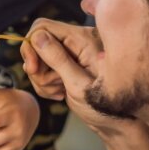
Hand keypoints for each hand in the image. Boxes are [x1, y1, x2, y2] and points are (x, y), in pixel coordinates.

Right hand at [21, 21, 137, 138]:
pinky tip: (60, 93)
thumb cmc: (105, 107)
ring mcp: (72, 54)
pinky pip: (44, 69)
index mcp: (83, 39)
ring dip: (42, 79)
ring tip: (60, 92)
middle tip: (50, 85)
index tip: (33, 69)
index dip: (31, 46)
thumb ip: (58, 59)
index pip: (43, 27)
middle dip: (37, 67)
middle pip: (37, 43)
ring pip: (38, 58)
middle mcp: (77, 41)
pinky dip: (45, 83)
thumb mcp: (78, 84)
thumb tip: (37, 38)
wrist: (116, 122)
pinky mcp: (67, 65)